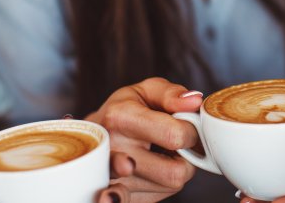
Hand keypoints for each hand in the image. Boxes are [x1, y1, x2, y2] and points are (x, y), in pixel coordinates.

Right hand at [87, 77, 203, 202]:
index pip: (175, 136)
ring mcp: (111, 178)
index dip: (191, 132)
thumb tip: (195, 101)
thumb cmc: (124, 112)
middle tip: (175, 146)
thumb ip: (172, 94)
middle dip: (185, 158)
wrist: (89, 138)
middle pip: (174, 172)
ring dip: (173, 171)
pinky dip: (160, 185)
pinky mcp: (115, 197)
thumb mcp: (146, 91)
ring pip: (169, 186)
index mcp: (120, 117)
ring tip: (158, 155)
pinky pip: (155, 197)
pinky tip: (150, 171)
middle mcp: (112, 150)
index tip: (187, 128)